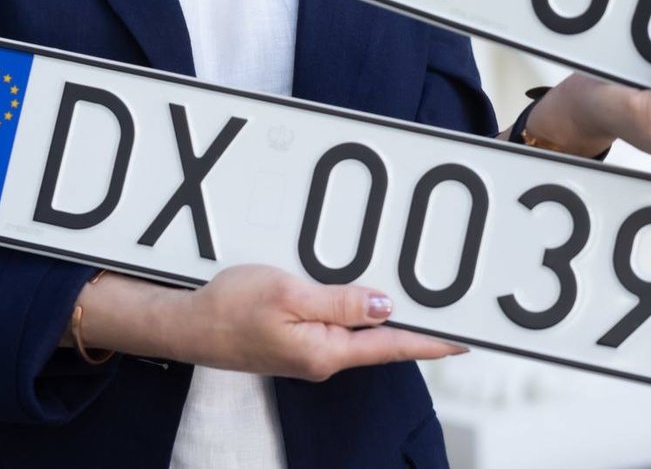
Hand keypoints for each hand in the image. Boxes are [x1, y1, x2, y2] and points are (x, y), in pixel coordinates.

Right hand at [167, 264, 466, 380]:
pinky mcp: (295, 340)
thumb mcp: (287, 294)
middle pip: (381, 342)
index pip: (391, 346)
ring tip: (420, 304)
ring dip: (388, 319)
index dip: (430, 341)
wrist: (186, 324)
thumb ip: (338, 302)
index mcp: (325, 352)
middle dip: (416, 329)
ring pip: (360, 334)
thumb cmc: (228, 308)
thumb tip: (384, 306)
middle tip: (453, 314)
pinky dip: (358, 314)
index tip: (464, 339)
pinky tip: (365, 301)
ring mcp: (309, 351)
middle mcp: (323, 358)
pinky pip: (338, 327)